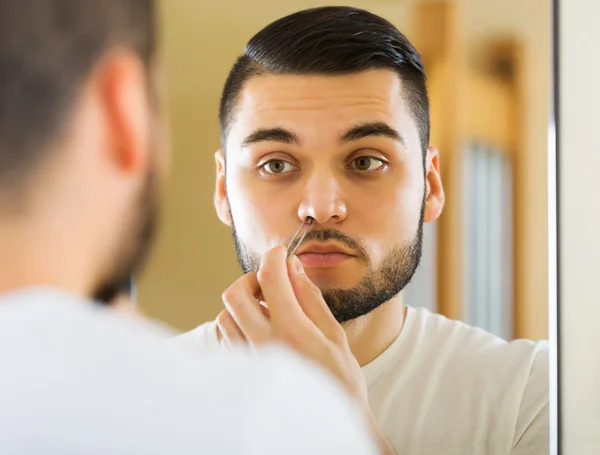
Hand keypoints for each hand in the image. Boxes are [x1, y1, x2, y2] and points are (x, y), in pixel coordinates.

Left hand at [217, 246, 394, 454]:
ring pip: (225, 316)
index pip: (270, 278)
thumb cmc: (339, 381)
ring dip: (243, 305)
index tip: (279, 252)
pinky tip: (260, 331)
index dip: (274, 256)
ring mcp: (248, 360)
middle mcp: (263, 345)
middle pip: (235, 294)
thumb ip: (310, 298)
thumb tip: (293, 267)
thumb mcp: (334, 335)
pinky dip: (239, 325)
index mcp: (291, 332)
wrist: (325, 425)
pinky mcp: (241, 372)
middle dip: (251, 279)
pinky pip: (226, 338)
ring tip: (266, 310)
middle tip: (270, 282)